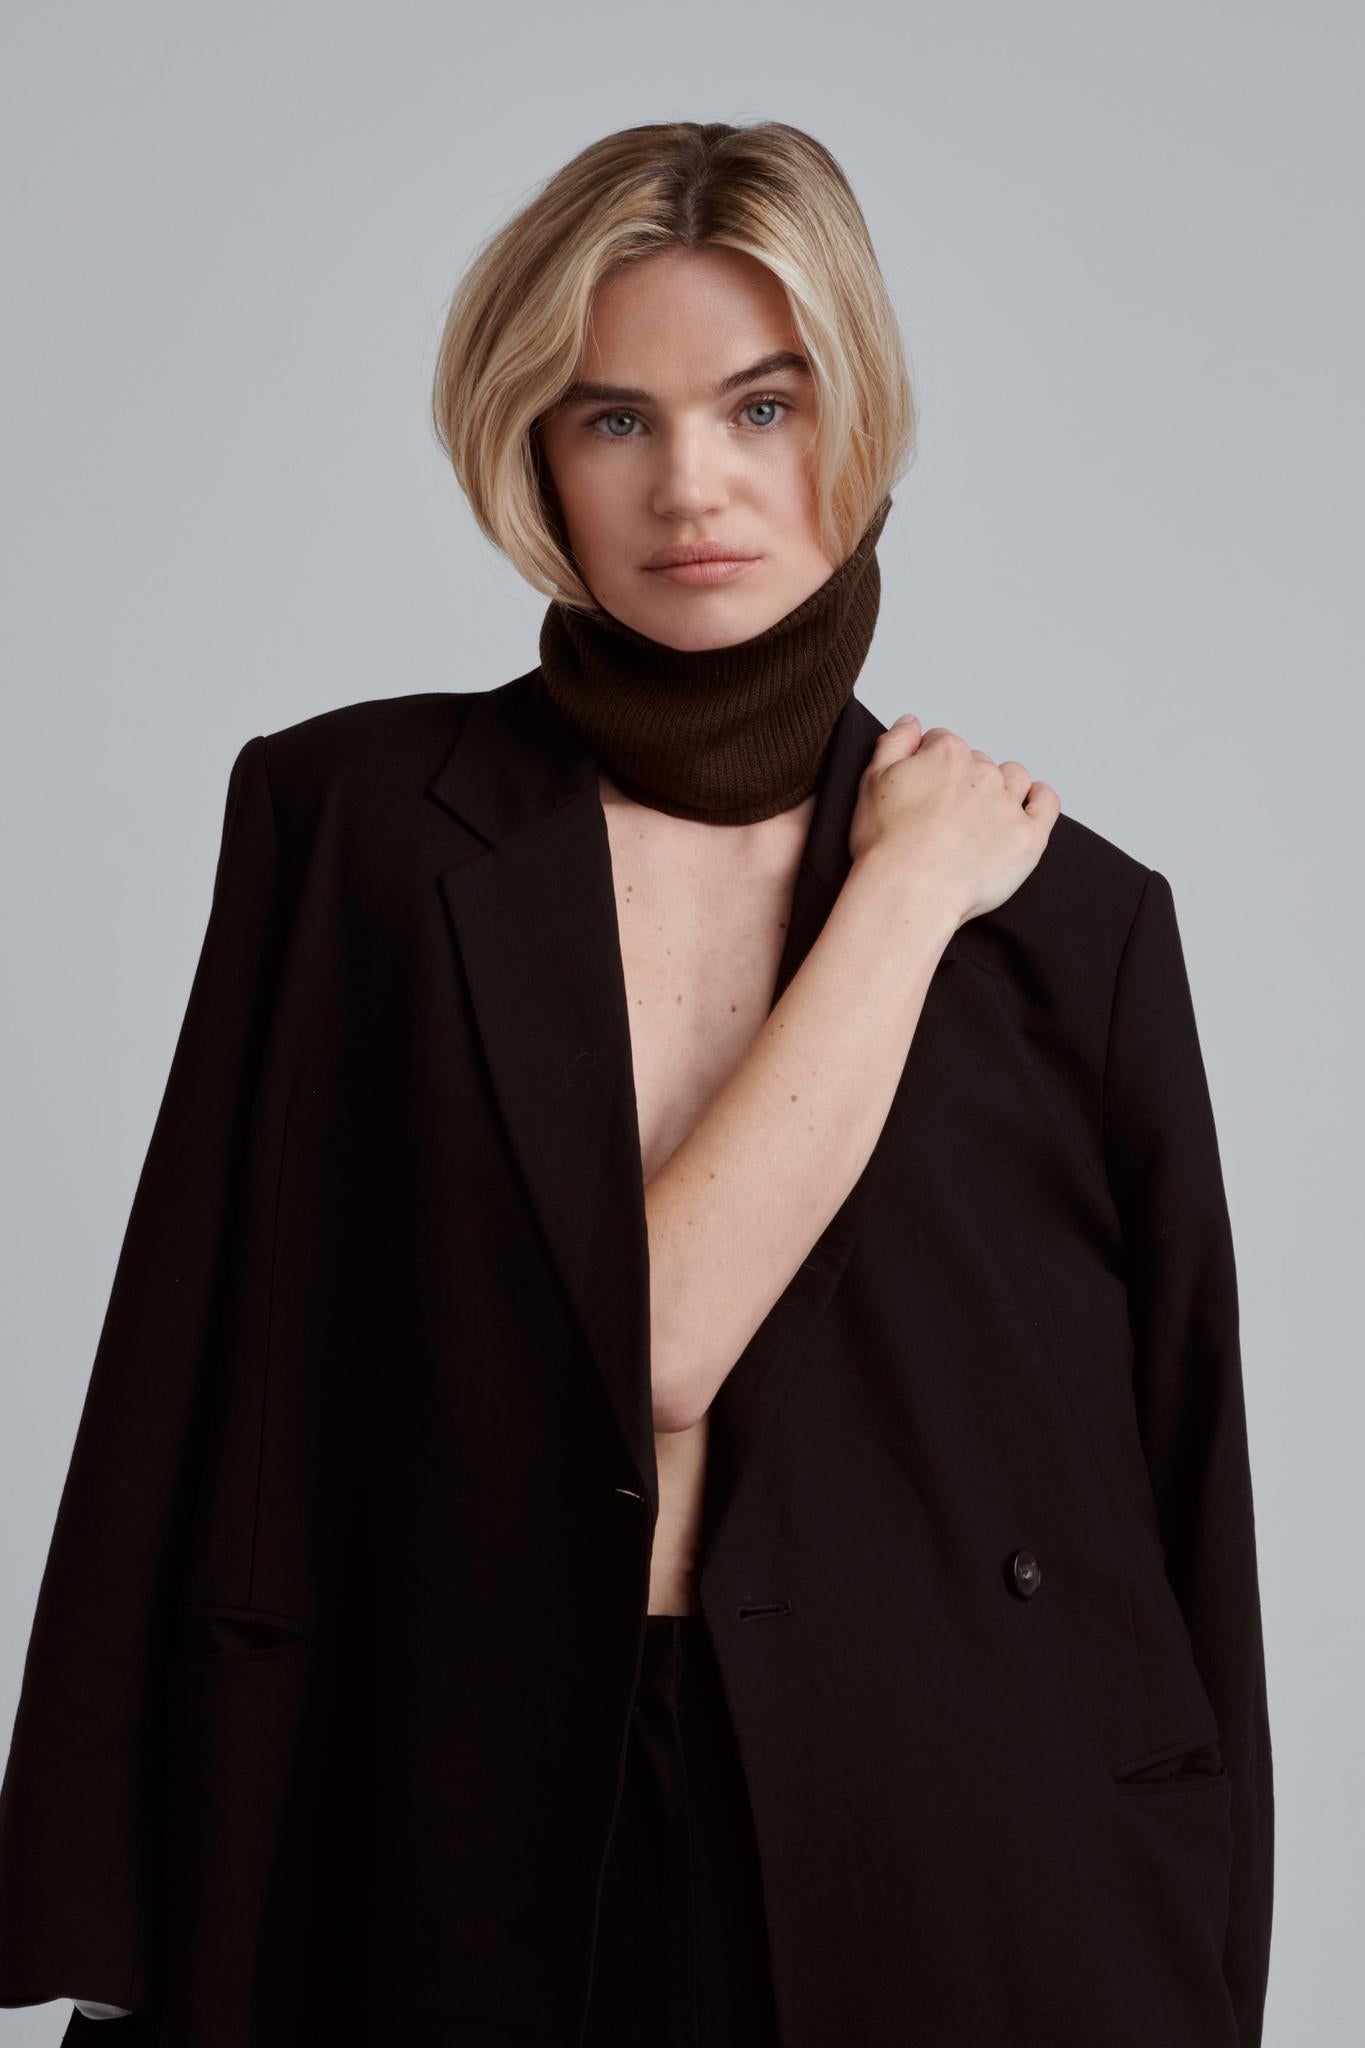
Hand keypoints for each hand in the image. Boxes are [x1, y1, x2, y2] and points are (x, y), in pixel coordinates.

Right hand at [847, 713, 1060, 929]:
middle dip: (964, 782)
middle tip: (945, 815)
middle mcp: (982, 771)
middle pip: (979, 763)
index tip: (923, 791)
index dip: (930, 765)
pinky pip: (1047, 802)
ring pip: (1014, 778)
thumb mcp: (872, 780)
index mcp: (946, 753)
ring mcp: (1008, 803)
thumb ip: (895, 743)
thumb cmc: (886, 844)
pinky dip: (1039, 799)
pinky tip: (1026, 808)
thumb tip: (912, 722)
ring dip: (1001, 788)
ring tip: (981, 816)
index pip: (943, 743)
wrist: (908, 891)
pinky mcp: (1028, 836)